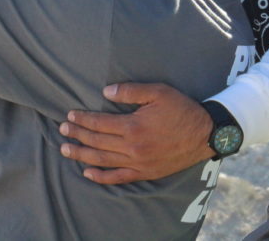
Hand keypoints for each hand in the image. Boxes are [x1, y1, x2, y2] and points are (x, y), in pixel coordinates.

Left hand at [58, 82, 214, 183]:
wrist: (206, 134)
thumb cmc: (181, 109)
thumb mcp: (158, 92)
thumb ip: (130, 91)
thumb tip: (106, 91)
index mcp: (133, 126)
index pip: (99, 123)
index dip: (82, 119)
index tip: (70, 115)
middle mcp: (133, 147)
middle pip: (97, 142)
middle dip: (77, 135)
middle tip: (62, 129)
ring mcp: (138, 162)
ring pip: (103, 160)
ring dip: (81, 155)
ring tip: (65, 150)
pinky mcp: (145, 173)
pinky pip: (119, 177)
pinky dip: (101, 177)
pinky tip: (87, 173)